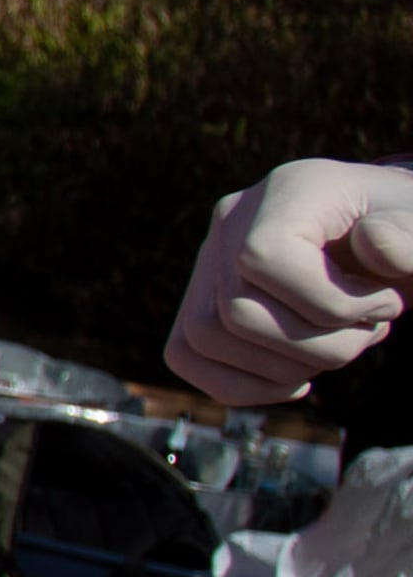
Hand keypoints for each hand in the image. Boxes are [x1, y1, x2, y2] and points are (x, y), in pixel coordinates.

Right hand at [167, 159, 412, 403]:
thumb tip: (374, 242)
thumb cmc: (406, 233)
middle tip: (366, 331)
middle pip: (234, 311)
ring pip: (205, 337)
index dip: (328, 303)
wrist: (387, 235)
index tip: (384, 305)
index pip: (262, 258)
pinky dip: (242, 385)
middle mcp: (232, 219)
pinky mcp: (202, 297)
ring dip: (285, 368)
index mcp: (288, 191)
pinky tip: (297, 379)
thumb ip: (410, 237)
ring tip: (338, 345)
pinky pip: (186, 354)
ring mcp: (210, 259)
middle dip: (315, 346)